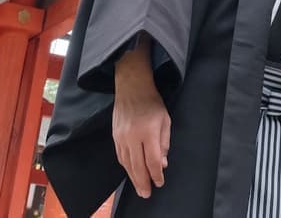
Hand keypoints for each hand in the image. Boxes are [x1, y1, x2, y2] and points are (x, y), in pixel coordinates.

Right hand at [112, 40, 169, 198]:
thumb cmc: (152, 102)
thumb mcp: (165, 120)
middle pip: (137, 167)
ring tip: (139, 188)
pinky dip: (126, 167)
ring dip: (133, 178)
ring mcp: (121, 137)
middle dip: (143, 182)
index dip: (157, 175)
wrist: (131, 87)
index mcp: (148, 132)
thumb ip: (164, 143)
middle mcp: (132, 137)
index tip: (160, 182)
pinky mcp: (115, 136)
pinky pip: (120, 156)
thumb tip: (162, 164)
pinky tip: (131, 172)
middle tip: (147, 194)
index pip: (152, 161)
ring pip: (126, 164)